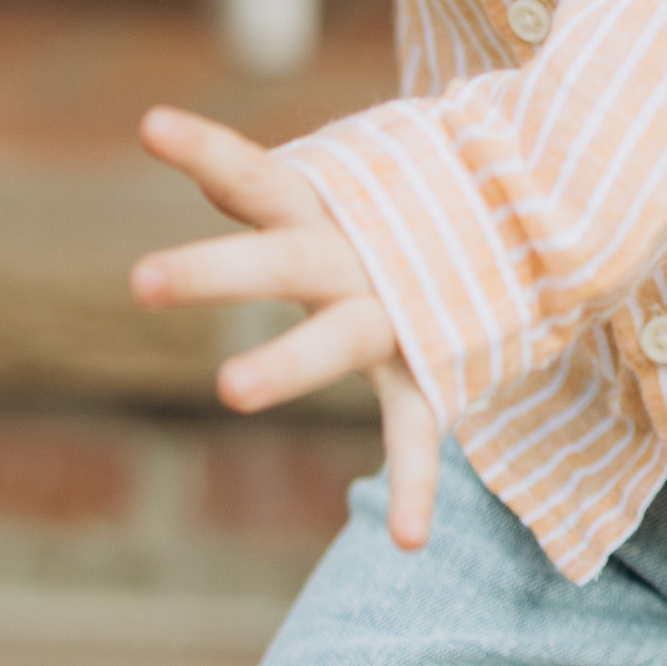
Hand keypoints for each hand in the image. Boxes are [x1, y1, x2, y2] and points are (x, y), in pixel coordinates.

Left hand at [132, 107, 441, 549]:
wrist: (526, 220)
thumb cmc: (392, 210)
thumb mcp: (329, 186)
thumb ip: (250, 179)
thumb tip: (155, 126)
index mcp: (322, 210)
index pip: (252, 173)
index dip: (203, 148)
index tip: (149, 124)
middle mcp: (351, 256)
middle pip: (278, 259)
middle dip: (213, 269)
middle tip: (140, 279)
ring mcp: (393, 311)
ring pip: (336, 339)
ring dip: (286, 364)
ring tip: (229, 391)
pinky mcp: (431, 366)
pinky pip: (418, 427)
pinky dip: (418, 480)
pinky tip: (412, 542)